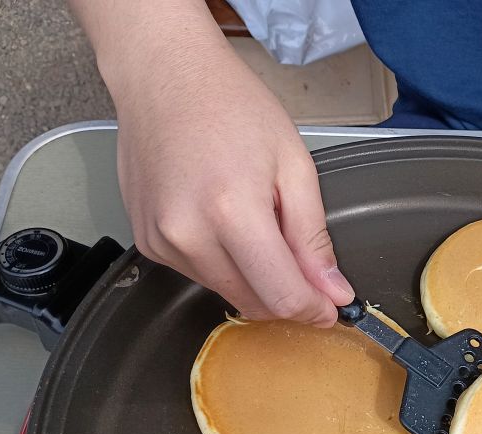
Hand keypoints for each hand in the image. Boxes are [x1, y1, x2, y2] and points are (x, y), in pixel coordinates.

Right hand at [110, 40, 353, 324]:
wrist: (164, 75)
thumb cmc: (230, 106)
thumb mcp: (295, 165)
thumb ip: (313, 237)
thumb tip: (333, 290)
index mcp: (232, 212)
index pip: (281, 296)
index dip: (313, 310)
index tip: (330, 308)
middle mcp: (188, 233)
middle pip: (254, 303)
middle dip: (287, 296)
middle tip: (305, 267)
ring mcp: (161, 241)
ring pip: (228, 293)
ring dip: (256, 279)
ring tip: (258, 224)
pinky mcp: (148, 242)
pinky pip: (200, 275)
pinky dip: (225, 264)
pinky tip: (226, 223)